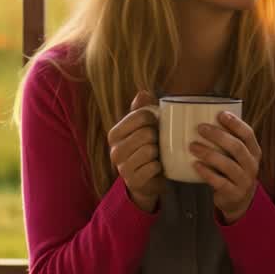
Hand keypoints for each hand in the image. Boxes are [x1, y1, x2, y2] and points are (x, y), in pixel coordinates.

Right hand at [107, 90, 165, 212]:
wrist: (146, 180)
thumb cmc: (145, 148)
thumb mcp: (143, 127)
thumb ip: (142, 108)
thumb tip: (143, 92)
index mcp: (115, 133)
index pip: (141, 115)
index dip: (154, 118)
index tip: (156, 124)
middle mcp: (114, 150)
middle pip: (146, 133)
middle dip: (157, 137)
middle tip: (157, 143)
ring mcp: (122, 167)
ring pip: (149, 150)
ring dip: (159, 153)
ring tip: (156, 155)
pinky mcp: (133, 181)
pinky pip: (153, 167)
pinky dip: (159, 166)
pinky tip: (156, 167)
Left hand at [190, 111, 261, 222]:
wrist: (239, 200)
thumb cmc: (233, 171)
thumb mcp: (236, 156)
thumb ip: (228, 141)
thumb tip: (204, 119)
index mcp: (254, 151)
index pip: (248, 134)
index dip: (235, 123)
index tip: (220, 114)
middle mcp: (252, 165)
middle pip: (237, 147)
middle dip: (218, 136)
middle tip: (201, 128)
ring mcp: (244, 180)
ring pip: (228, 164)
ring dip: (209, 153)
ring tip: (193, 146)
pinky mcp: (234, 193)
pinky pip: (220, 182)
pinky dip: (207, 172)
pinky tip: (196, 165)